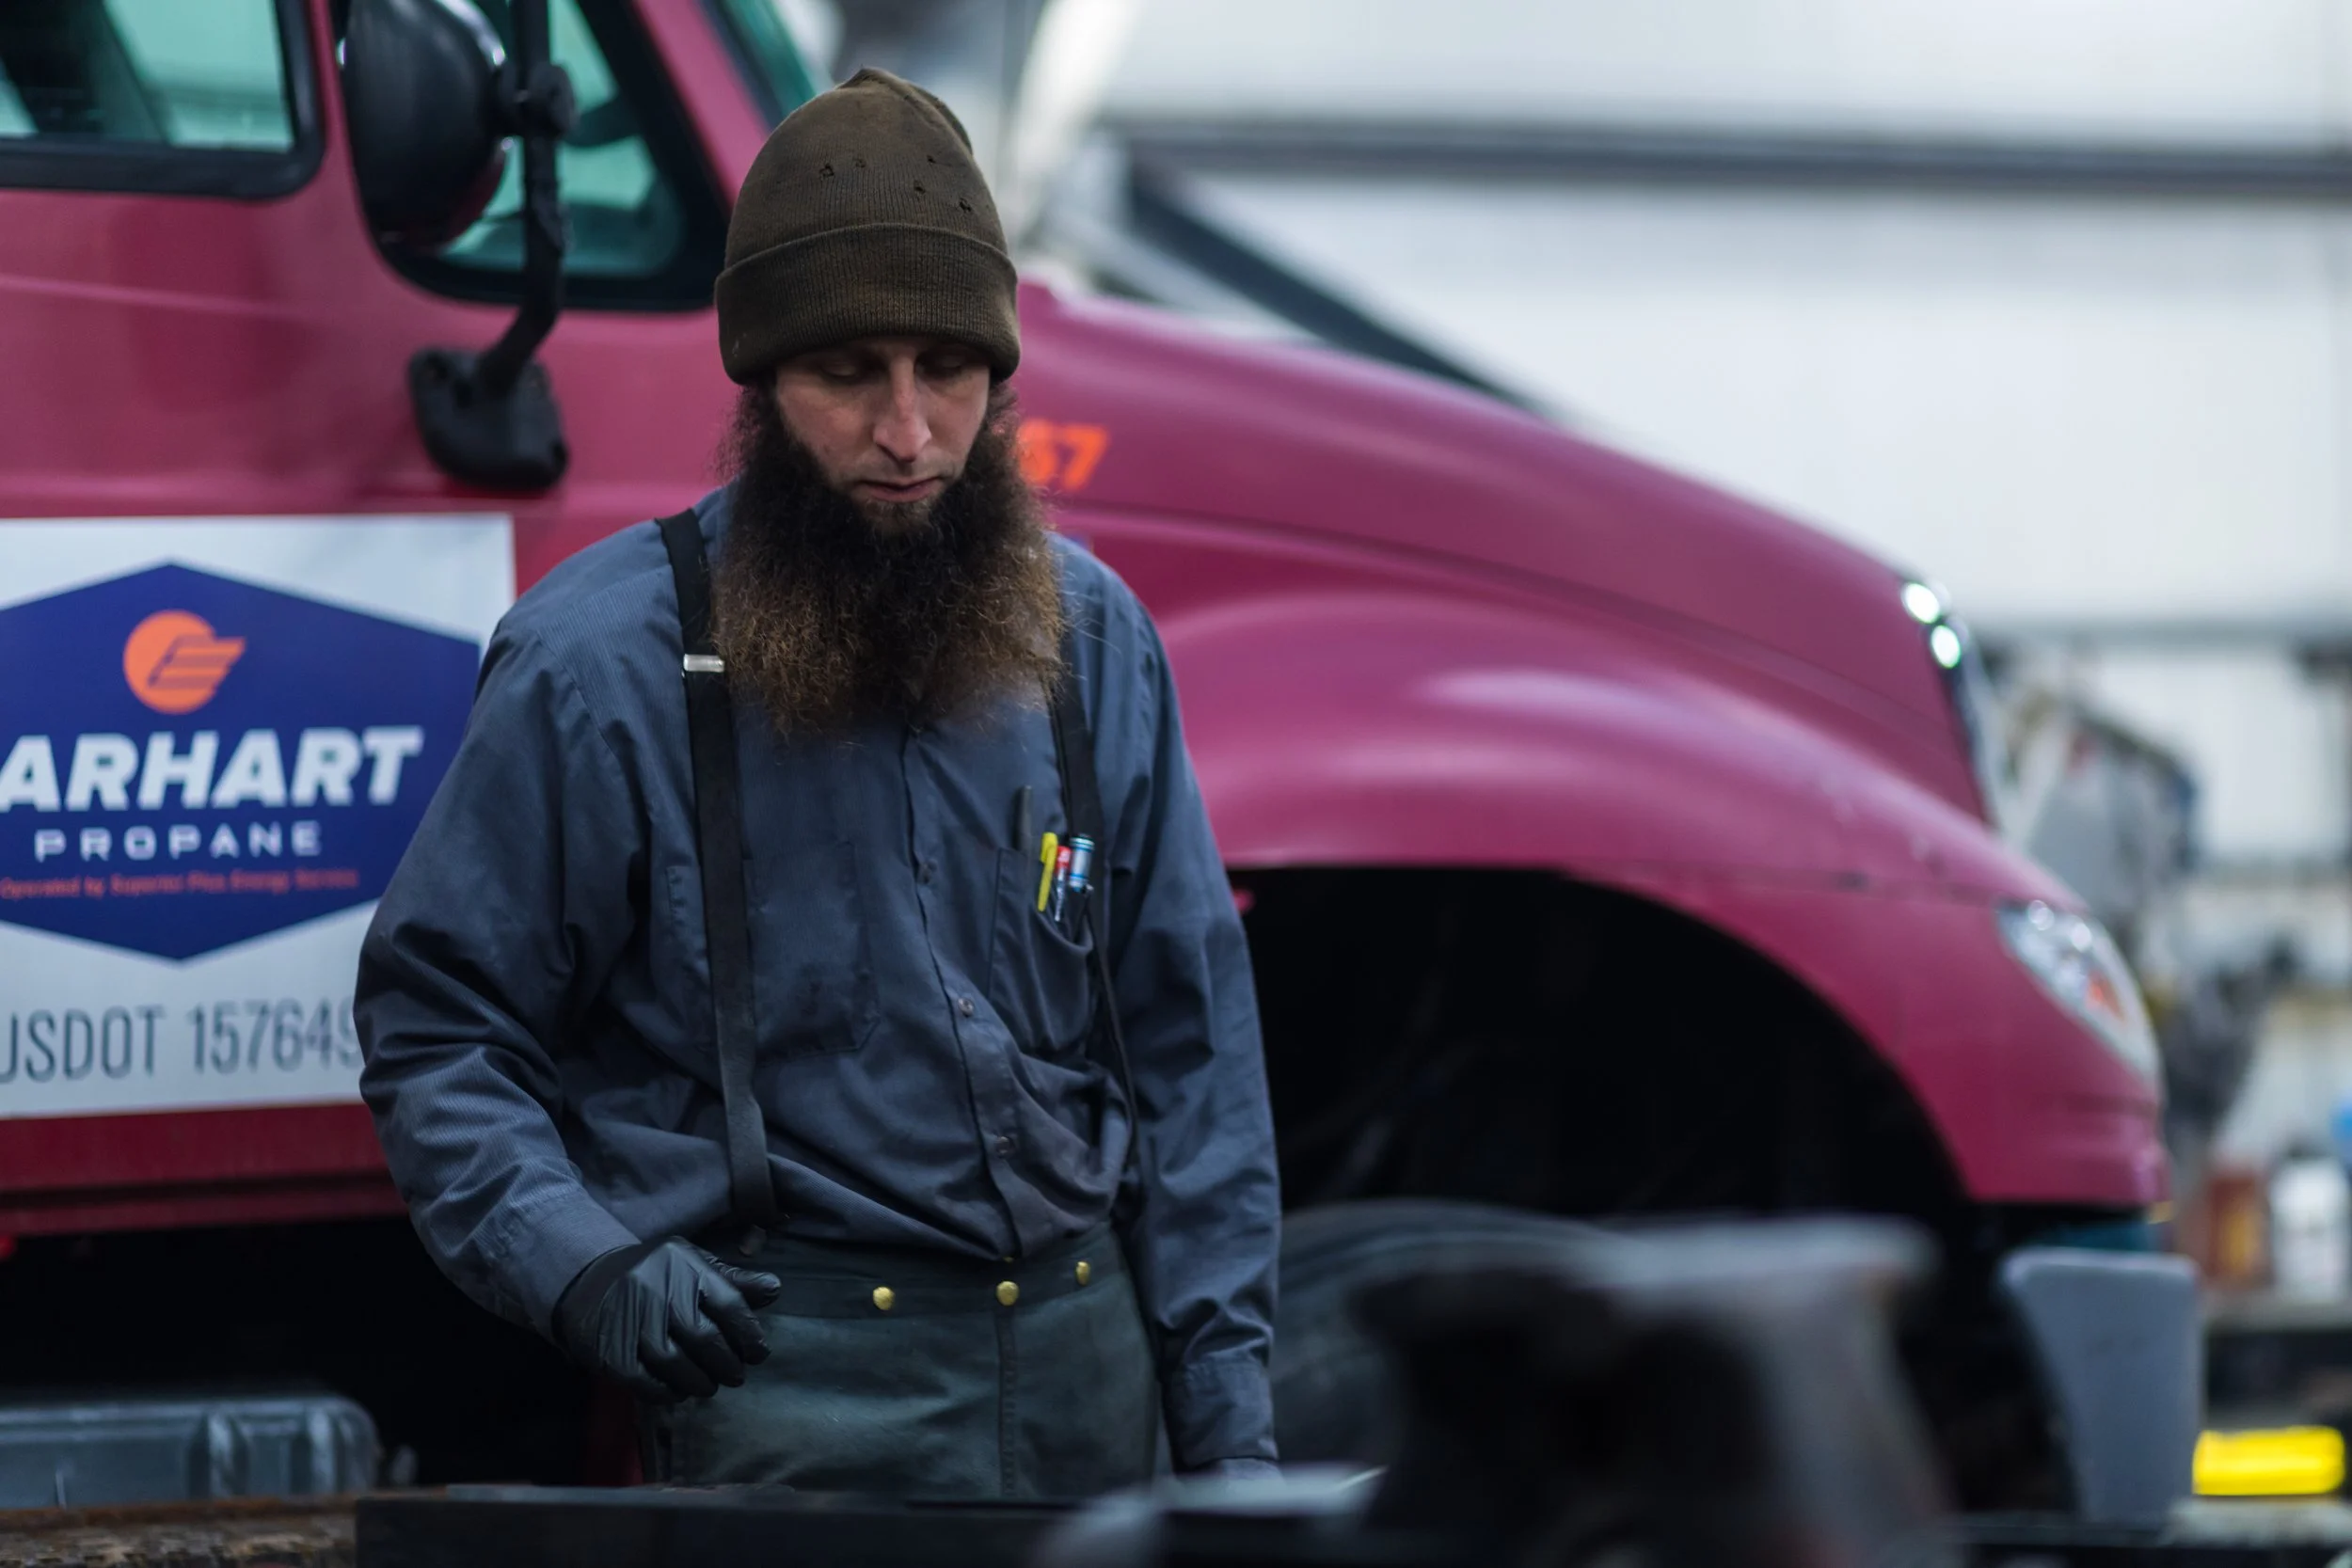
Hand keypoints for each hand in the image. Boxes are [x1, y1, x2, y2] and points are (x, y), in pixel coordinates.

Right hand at [553, 1237, 781, 1402]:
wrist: (587, 1279)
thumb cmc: (654, 1274)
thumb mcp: (692, 1264)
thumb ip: (732, 1280)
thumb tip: (774, 1290)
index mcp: (683, 1264)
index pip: (728, 1303)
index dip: (749, 1333)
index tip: (758, 1353)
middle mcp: (655, 1288)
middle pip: (704, 1337)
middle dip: (727, 1363)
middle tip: (735, 1375)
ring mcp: (629, 1319)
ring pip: (674, 1362)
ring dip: (699, 1382)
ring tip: (708, 1385)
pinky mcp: (609, 1349)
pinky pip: (644, 1381)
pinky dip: (666, 1392)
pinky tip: (678, 1390)